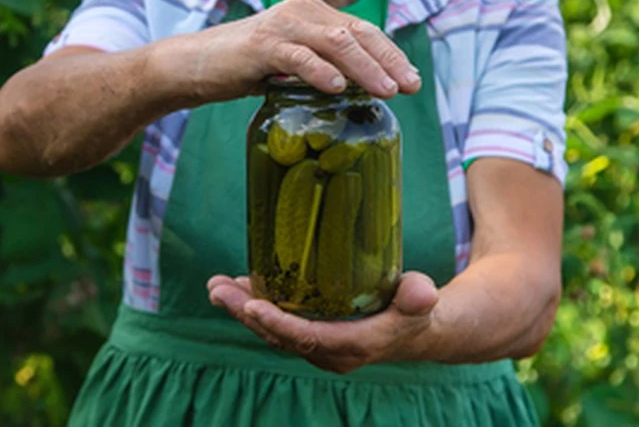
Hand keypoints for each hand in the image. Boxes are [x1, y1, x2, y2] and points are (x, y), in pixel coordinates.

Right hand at [175, 0, 421, 103]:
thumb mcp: (294, 63)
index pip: (364, 31)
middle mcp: (303, 11)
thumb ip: (325, 65)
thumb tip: (367, 87)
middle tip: (410, 87)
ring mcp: (282, 25)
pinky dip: (320, 71)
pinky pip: (298, 56)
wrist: (195, 64)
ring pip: (335, 42)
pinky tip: (337, 88)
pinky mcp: (262, 45)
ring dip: (365, 67)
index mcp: (314, 12)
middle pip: (358, 33)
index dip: (392, 54)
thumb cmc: (247, 66)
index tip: (413, 81)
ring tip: (386, 90)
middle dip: (388, 60)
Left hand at [206, 272, 438, 373]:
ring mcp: (317, 346)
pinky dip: (255, 307)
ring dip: (242, 310)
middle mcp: (329, 352)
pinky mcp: (311, 336)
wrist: (415, 329)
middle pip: (279, 336)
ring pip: (273, 331)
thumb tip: (422, 294)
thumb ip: (418, 296)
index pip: (308, 338)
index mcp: (353, 344)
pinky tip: (237, 287)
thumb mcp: (420, 300)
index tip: (252, 305)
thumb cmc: (417, 310)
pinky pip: (278, 325)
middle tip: (217, 289)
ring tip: (216, 286)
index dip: (278, 323)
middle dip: (245, 313)